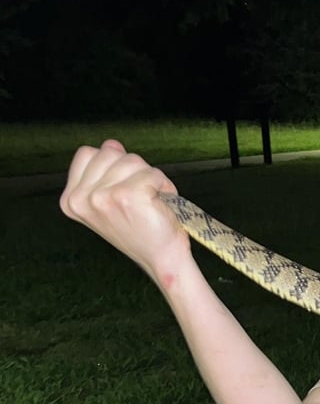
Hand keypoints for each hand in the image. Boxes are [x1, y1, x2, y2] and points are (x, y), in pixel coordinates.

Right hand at [60, 140, 191, 285]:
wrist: (161, 258)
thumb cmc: (140, 228)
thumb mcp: (111, 198)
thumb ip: (105, 170)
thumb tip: (111, 145)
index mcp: (71, 199)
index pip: (88, 154)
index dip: (112, 166)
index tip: (122, 192)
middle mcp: (82, 199)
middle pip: (110, 152)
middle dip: (132, 170)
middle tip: (139, 199)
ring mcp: (102, 197)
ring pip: (132, 160)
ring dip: (150, 178)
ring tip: (150, 203)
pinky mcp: (127, 196)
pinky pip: (153, 173)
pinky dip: (164, 186)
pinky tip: (160, 205)